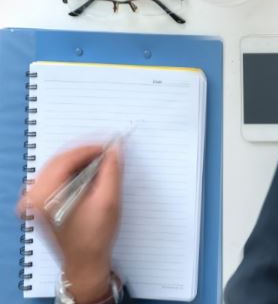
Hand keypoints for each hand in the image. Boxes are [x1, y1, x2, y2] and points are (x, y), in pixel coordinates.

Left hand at [17, 144, 121, 302]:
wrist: (85, 261)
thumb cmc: (95, 236)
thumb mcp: (108, 200)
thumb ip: (112, 170)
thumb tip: (115, 148)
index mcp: (44, 196)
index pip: (65, 160)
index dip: (89, 149)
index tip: (108, 146)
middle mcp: (33, 197)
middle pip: (58, 162)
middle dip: (84, 155)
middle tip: (106, 153)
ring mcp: (33, 200)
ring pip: (57, 168)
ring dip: (79, 163)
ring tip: (101, 165)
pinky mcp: (39, 203)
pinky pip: (55, 178)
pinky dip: (72, 173)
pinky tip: (89, 176)